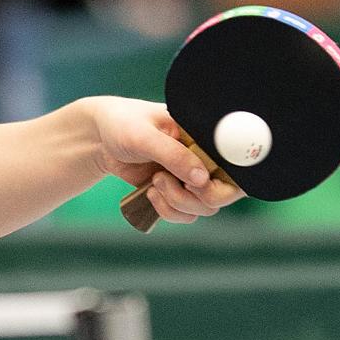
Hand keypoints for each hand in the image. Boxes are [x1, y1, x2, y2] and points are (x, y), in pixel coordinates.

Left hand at [83, 96, 242, 224]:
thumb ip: (173, 154)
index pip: (239, 161)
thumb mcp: (144, 135)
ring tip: (154, 183)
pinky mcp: (178, 192)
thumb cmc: (123, 124)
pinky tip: (150, 193)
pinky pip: (186, 214)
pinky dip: (169, 211)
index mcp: (206, 135)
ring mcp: (192, 177)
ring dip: (178, 203)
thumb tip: (202, 179)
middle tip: (165, 181)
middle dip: (196, 196)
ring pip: (205, 207)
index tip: (196, 179)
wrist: (100, 139)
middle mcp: (205, 157)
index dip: (226, 180)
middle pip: (225, 193)